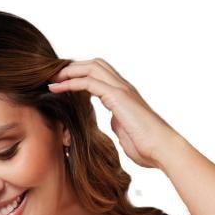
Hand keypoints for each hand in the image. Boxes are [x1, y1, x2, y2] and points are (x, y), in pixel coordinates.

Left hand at [48, 58, 180, 169]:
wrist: (162, 149)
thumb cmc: (148, 147)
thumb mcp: (126, 132)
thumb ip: (119, 123)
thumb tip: (114, 122)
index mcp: (125, 96)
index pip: (100, 75)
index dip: (81, 75)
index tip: (62, 83)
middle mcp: (123, 87)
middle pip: (94, 64)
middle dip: (73, 67)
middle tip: (53, 76)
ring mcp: (121, 89)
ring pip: (91, 67)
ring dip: (69, 71)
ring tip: (51, 79)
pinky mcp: (118, 97)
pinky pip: (89, 82)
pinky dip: (71, 83)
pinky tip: (57, 89)